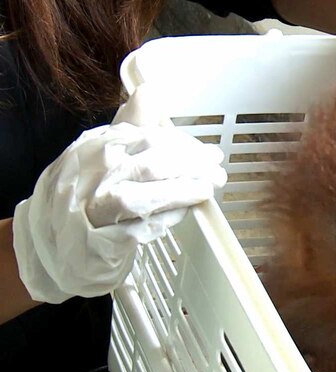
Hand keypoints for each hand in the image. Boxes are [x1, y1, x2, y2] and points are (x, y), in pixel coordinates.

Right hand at [13, 84, 226, 303]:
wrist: (47, 246)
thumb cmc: (80, 198)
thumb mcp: (97, 157)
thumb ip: (127, 127)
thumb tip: (149, 92)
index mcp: (94, 146)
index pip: (149, 137)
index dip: (186, 145)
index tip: (209, 153)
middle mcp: (93, 172)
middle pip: (153, 162)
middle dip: (193, 166)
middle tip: (218, 172)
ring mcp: (94, 206)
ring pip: (146, 192)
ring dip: (184, 189)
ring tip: (207, 189)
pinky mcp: (101, 240)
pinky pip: (141, 224)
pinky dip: (167, 216)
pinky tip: (185, 212)